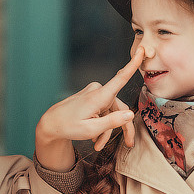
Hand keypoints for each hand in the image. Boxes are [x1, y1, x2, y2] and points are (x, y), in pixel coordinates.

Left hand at [34, 48, 143, 170]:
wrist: (51, 124)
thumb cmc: (68, 127)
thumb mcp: (91, 129)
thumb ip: (112, 122)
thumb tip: (130, 114)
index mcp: (98, 96)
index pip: (120, 78)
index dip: (133, 64)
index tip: (142, 49)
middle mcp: (98, 91)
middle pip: (120, 109)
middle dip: (123, 128)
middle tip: (128, 144)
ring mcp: (95, 93)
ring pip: (112, 113)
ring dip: (107, 130)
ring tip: (96, 144)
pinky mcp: (93, 98)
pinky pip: (104, 112)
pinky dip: (101, 125)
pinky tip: (94, 137)